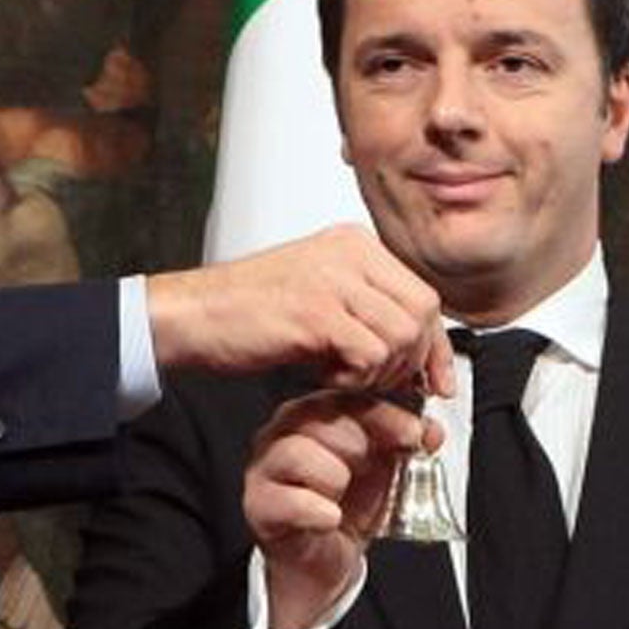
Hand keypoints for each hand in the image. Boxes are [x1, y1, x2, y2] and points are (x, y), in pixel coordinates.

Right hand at [147, 225, 450, 394]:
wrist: (192, 316)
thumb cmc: (246, 313)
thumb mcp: (318, 294)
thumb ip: (365, 308)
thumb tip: (417, 349)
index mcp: (353, 244)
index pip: (423, 296)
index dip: (435, 346)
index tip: (436, 381)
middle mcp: (349, 253)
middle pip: (422, 313)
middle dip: (412, 361)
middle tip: (383, 384)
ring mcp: (333, 279)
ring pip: (401, 336)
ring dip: (378, 372)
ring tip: (340, 375)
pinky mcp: (316, 311)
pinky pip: (370, 355)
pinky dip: (354, 379)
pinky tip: (324, 376)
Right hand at [245, 390, 433, 628]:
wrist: (323, 560)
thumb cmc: (347, 507)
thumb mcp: (383, 468)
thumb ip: (403, 443)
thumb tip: (430, 430)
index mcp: (312, 414)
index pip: (347, 398)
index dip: (385, 415)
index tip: (415, 434)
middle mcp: (281, 432)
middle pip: (322, 420)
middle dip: (358, 448)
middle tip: (367, 470)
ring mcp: (264, 467)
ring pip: (300, 453)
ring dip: (335, 479)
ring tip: (340, 497)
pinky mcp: (258, 504)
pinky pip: (292, 500)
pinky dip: (319, 512)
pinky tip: (331, 519)